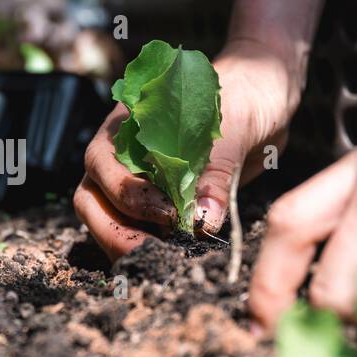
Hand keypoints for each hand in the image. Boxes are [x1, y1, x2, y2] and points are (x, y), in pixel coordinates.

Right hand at [74, 37, 304, 260]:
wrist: (265, 96)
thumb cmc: (245, 96)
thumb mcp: (236, 128)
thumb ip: (217, 171)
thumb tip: (203, 220)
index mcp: (127, 123)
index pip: (101, 163)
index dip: (127, 193)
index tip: (169, 213)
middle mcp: (121, 154)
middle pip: (91, 199)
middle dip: (115, 231)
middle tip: (155, 254)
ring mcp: (135, 180)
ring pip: (107, 220)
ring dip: (129, 244)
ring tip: (167, 260)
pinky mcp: (157, 203)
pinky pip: (137, 230)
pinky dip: (151, 247)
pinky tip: (178, 256)